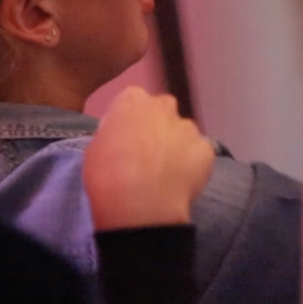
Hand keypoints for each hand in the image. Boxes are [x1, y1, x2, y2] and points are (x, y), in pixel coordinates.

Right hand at [83, 86, 215, 230]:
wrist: (139, 204)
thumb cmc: (107, 174)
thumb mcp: (96, 147)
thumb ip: (113, 133)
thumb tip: (123, 139)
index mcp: (133, 99)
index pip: (133, 101)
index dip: (129, 122)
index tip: (125, 140)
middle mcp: (164, 105)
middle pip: (162, 110)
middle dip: (157, 127)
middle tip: (147, 154)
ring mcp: (188, 127)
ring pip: (183, 132)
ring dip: (176, 145)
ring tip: (166, 172)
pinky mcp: (206, 149)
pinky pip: (199, 154)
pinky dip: (193, 164)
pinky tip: (181, 181)